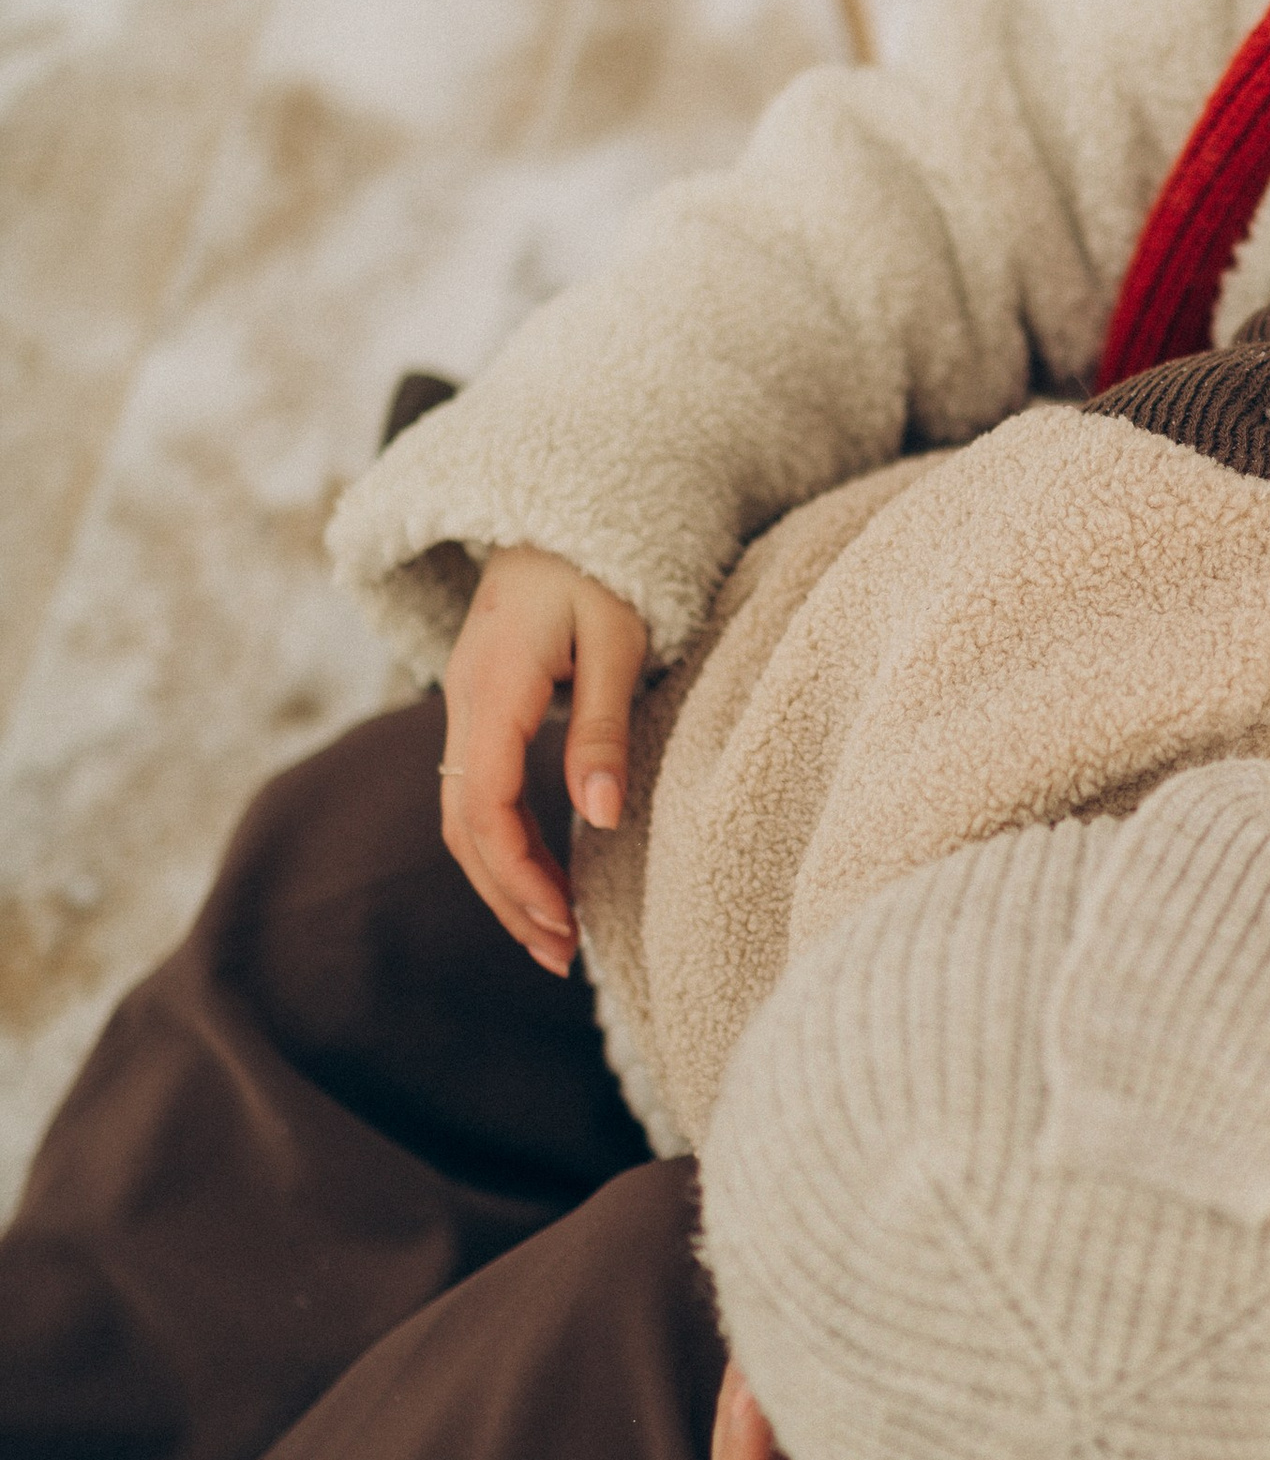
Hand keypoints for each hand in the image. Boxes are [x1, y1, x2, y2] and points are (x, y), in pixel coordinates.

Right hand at [439, 545, 649, 971]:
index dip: (517, 874)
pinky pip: (476, 791)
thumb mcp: (618, 637)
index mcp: (491, 687)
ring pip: (461, 814)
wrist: (564, 505)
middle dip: (508, 896)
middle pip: (461, 824)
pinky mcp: (482, 708)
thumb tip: (600, 819)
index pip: (483, 804)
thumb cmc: (604, 564)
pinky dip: (504, 844)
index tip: (562, 925)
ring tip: (555, 934)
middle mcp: (463, 702)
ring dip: (503, 879)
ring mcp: (465, 705)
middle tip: (564, 954)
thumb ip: (602, 727)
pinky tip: (543, 877)